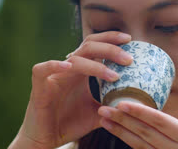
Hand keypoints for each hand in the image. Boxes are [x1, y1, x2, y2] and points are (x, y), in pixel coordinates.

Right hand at [9, 32, 132, 148]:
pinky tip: (69, 67)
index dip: (111, 38)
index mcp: (81, 71)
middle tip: (129, 58)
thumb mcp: (98, 113)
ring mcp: (53, 76)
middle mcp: (68, 69)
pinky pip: (42, 69)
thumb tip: (138, 102)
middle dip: (110, 48)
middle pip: (88, 46)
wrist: (46, 140)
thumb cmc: (69, 124)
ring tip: (114, 75)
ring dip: (95, 65)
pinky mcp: (39, 87)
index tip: (130, 40)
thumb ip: (113, 104)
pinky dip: (54, 65)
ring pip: (73, 59)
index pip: (96, 45)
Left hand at [97, 94, 177, 148]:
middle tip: (103, 108)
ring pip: (143, 146)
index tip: (124, 103)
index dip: (143, 113)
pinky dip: (132, 144)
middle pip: (148, 134)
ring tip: (105, 120)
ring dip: (122, 133)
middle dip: (125, 121)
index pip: (165, 124)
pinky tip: (121, 134)